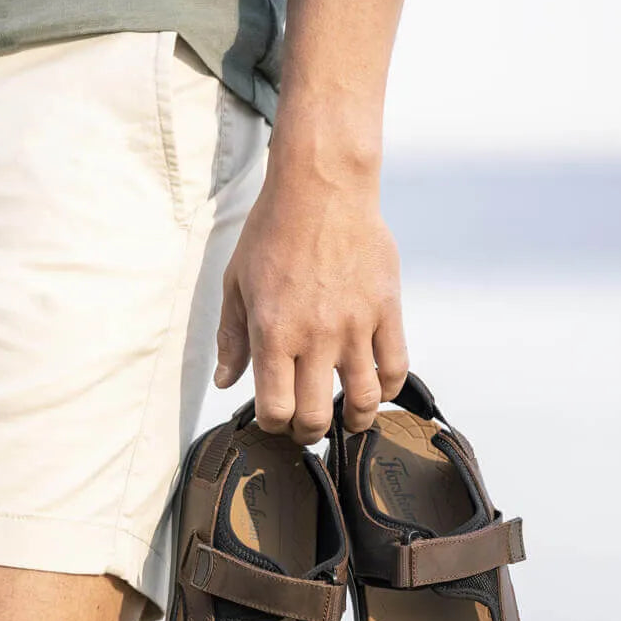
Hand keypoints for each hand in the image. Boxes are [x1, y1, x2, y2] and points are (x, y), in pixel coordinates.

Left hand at [214, 155, 408, 443]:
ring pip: (364, 400)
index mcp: (273, 333)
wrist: (322, 187)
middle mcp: (315, 337)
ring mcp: (355, 326)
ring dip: (356, 420)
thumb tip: (225, 381)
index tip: (276, 420)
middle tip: (310, 427)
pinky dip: (389, 388)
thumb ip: (231, 338)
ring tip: (351, 418)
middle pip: (316, 416)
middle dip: (309, 433)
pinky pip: (395, 367)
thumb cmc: (274, 231)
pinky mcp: (386, 310)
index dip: (274, 426)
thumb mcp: (236, 283)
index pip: (275, 410)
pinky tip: (378, 388)